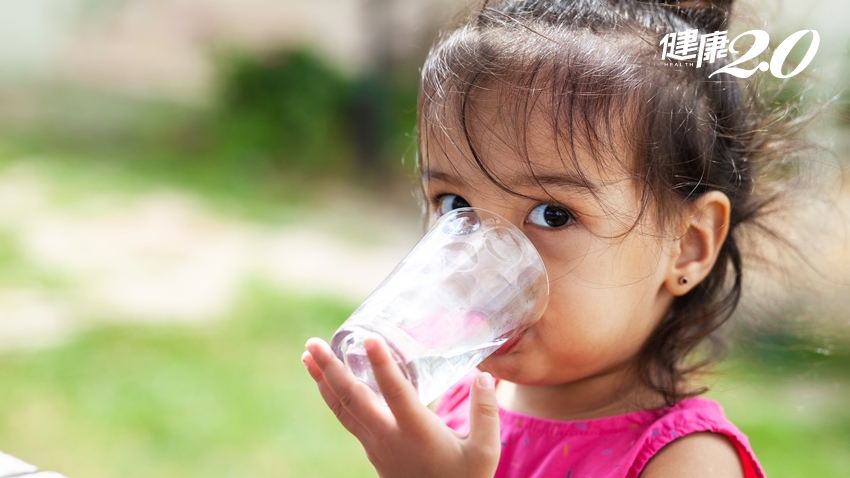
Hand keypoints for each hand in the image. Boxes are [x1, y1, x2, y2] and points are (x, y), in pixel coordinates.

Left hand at [301, 335, 500, 477]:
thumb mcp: (485, 452)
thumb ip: (485, 412)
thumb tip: (483, 376)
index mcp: (417, 433)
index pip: (395, 393)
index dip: (381, 365)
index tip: (367, 338)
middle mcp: (389, 437)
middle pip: (352, 399)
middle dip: (330, 369)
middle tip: (313, 342)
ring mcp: (375, 445)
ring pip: (342, 409)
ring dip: (323, 381)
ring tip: (307, 356)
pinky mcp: (372, 450)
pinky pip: (346, 419)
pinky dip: (333, 397)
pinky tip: (329, 383)